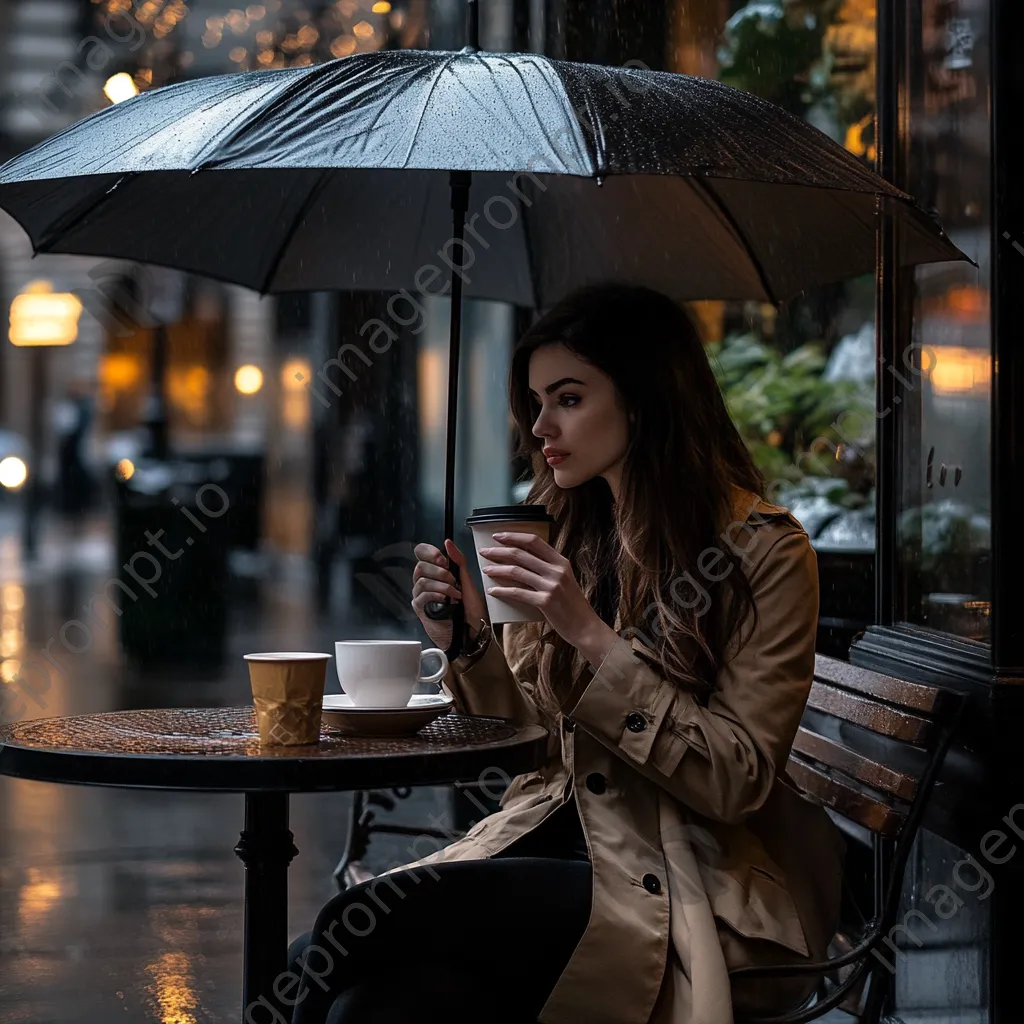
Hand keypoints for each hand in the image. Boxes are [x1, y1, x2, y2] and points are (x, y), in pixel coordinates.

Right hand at [411, 539, 488, 649]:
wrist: (473, 633)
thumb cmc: (471, 610)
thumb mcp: (468, 581)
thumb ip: (458, 561)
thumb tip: (447, 542)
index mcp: (436, 572)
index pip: (421, 553)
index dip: (429, 552)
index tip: (443, 558)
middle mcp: (426, 581)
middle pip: (420, 566)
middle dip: (439, 571)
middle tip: (452, 580)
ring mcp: (421, 595)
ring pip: (421, 580)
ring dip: (441, 585)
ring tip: (454, 594)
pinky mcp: (420, 608)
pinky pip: (421, 595)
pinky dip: (436, 595)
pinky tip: (446, 601)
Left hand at [479, 532, 616, 664]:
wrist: (585, 627)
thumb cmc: (572, 604)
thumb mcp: (565, 579)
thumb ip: (549, 568)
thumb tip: (523, 559)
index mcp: (561, 561)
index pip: (534, 541)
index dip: (514, 536)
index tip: (497, 536)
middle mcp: (556, 570)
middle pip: (521, 554)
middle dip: (498, 551)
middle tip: (484, 551)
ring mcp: (551, 586)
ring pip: (516, 571)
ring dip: (497, 569)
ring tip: (485, 569)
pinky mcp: (545, 602)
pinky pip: (517, 592)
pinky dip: (502, 591)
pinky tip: (492, 591)